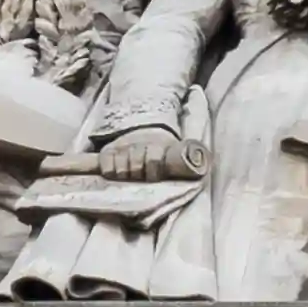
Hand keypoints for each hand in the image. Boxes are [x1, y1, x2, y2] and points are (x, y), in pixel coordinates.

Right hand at [82, 124, 203, 181]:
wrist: (146, 128)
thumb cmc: (165, 149)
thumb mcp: (178, 150)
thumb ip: (188, 160)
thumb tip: (202, 168)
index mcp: (158, 145)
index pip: (153, 159)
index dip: (153, 171)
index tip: (153, 177)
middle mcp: (138, 145)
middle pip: (134, 166)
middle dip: (137, 175)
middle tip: (141, 177)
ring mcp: (123, 147)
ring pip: (120, 167)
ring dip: (124, 175)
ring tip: (130, 176)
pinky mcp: (108, 149)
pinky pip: (105, 162)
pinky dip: (109, 170)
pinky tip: (114, 173)